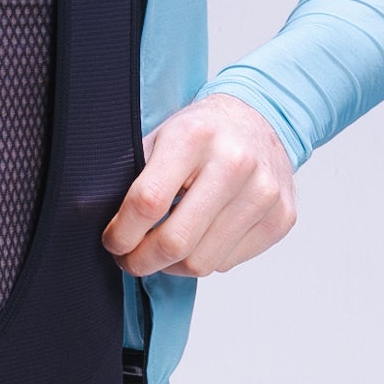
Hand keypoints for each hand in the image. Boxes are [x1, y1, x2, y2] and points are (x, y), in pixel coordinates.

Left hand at [101, 92, 297, 278]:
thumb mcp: (159, 137)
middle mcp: (235, 164)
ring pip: (202, 262)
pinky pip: (229, 263)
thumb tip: (102, 225)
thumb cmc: (200, 133)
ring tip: (162, 249)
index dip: (121, 233)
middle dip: (141, 261)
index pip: (148, 202)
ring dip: (172, 266)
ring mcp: (264, 192)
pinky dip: (205, 258)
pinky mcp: (281, 217)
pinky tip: (199, 237)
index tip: (112, 241)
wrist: (260, 118)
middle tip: (129, 259)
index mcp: (194, 138)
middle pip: (176, 242)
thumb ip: (134, 178)